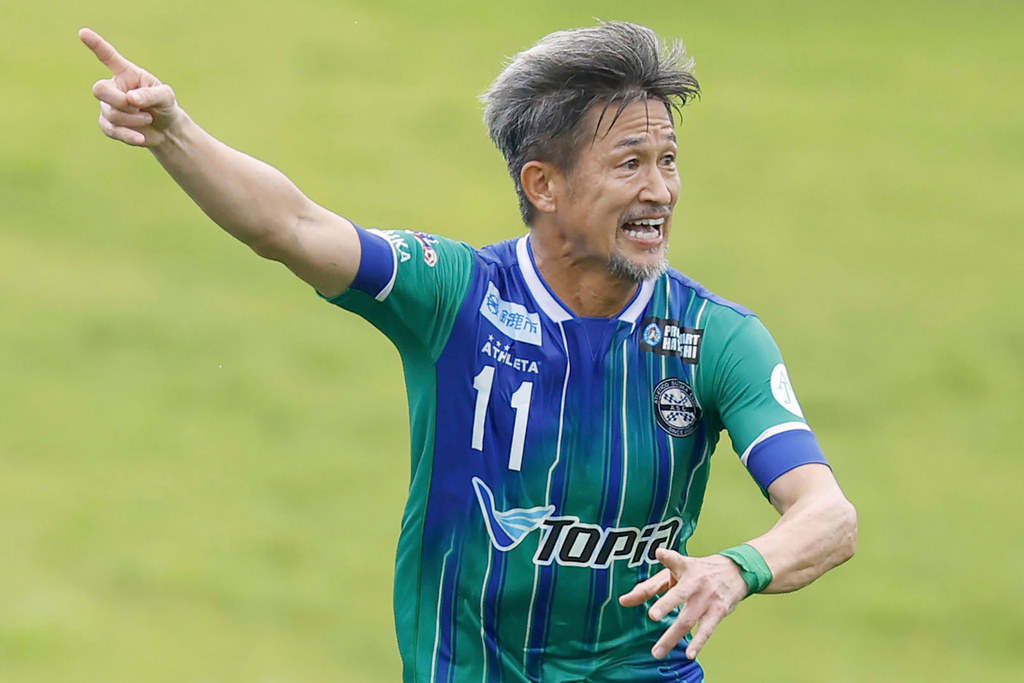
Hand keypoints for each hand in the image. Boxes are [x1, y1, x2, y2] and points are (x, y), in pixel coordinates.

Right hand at [79, 28, 180, 146]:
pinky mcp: (108, 124)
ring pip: (109, 112)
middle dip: (119, 101)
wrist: (166, 130)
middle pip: (99, 89)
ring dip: (132, 119)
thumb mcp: (166, 97)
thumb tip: (131, 99)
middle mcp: (114, 87)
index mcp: (126, 73)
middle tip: (138, 107)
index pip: (108, 56)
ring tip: (148, 118)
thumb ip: (150, 94)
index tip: (83, 33)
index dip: (96, 45)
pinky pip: (110, 129)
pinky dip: (127, 134)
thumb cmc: (165, 106)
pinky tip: (141, 137)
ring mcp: (108, 106)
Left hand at [619, 548, 747, 659]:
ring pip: (688, 618)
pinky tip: (689, 653)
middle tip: (652, 615)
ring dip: (672, 636)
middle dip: (666, 604)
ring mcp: (707, 598)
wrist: (734, 572)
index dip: (667, 557)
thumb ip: (648, 587)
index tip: (659, 553)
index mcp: (683, 567)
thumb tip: (624, 601)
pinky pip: (706, 629)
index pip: (674, 560)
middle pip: (680, 594)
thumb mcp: (673, 573)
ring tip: (657, 651)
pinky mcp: (718, 612)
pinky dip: (698, 642)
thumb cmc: (697, 573)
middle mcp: (696, 582)